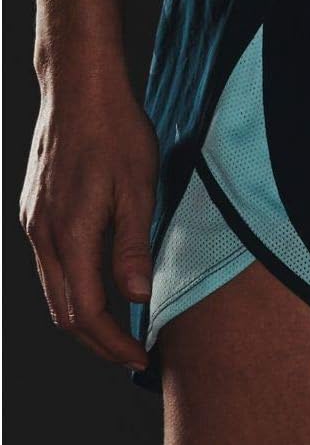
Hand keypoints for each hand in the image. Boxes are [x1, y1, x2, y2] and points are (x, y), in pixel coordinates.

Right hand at [20, 74, 156, 370]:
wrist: (79, 88)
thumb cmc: (115, 132)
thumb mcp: (138, 190)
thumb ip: (132, 248)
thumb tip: (136, 298)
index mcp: (69, 234)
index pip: (87, 312)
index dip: (114, 342)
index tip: (140, 357)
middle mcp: (42, 235)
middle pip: (63, 311)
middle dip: (98, 341)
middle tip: (132, 353)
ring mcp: (34, 223)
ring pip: (53, 290)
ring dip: (84, 317)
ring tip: (121, 329)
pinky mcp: (35, 211)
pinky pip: (50, 266)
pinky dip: (73, 288)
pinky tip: (99, 287)